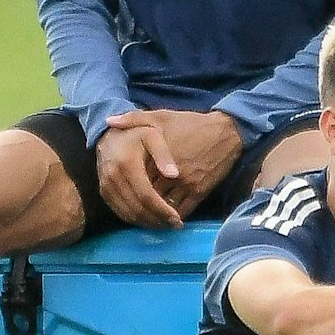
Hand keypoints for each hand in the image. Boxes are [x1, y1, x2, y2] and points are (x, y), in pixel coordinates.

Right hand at [96, 123, 182, 228]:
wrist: (108, 135)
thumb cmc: (136, 134)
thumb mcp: (153, 135)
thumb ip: (164, 154)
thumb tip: (174, 175)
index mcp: (127, 164)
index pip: (146, 195)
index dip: (162, 210)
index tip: (177, 219)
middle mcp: (113, 178)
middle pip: (137, 208)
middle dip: (157, 220)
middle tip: (175, 225)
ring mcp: (106, 187)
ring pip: (128, 214)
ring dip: (147, 223)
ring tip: (166, 225)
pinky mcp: (104, 193)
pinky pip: (120, 212)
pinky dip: (136, 219)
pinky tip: (151, 220)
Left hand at [104, 109, 242, 217]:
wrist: (225, 132)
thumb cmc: (191, 124)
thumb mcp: (161, 116)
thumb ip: (133, 118)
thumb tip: (109, 122)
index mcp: (156, 156)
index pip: (135, 178)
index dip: (125, 188)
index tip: (119, 191)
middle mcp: (170, 173)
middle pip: (148, 196)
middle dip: (138, 205)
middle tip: (130, 211)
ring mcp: (186, 184)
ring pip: (163, 208)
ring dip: (154, 215)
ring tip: (146, 219)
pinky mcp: (200, 191)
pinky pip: (182, 211)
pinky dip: (172, 217)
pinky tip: (166, 218)